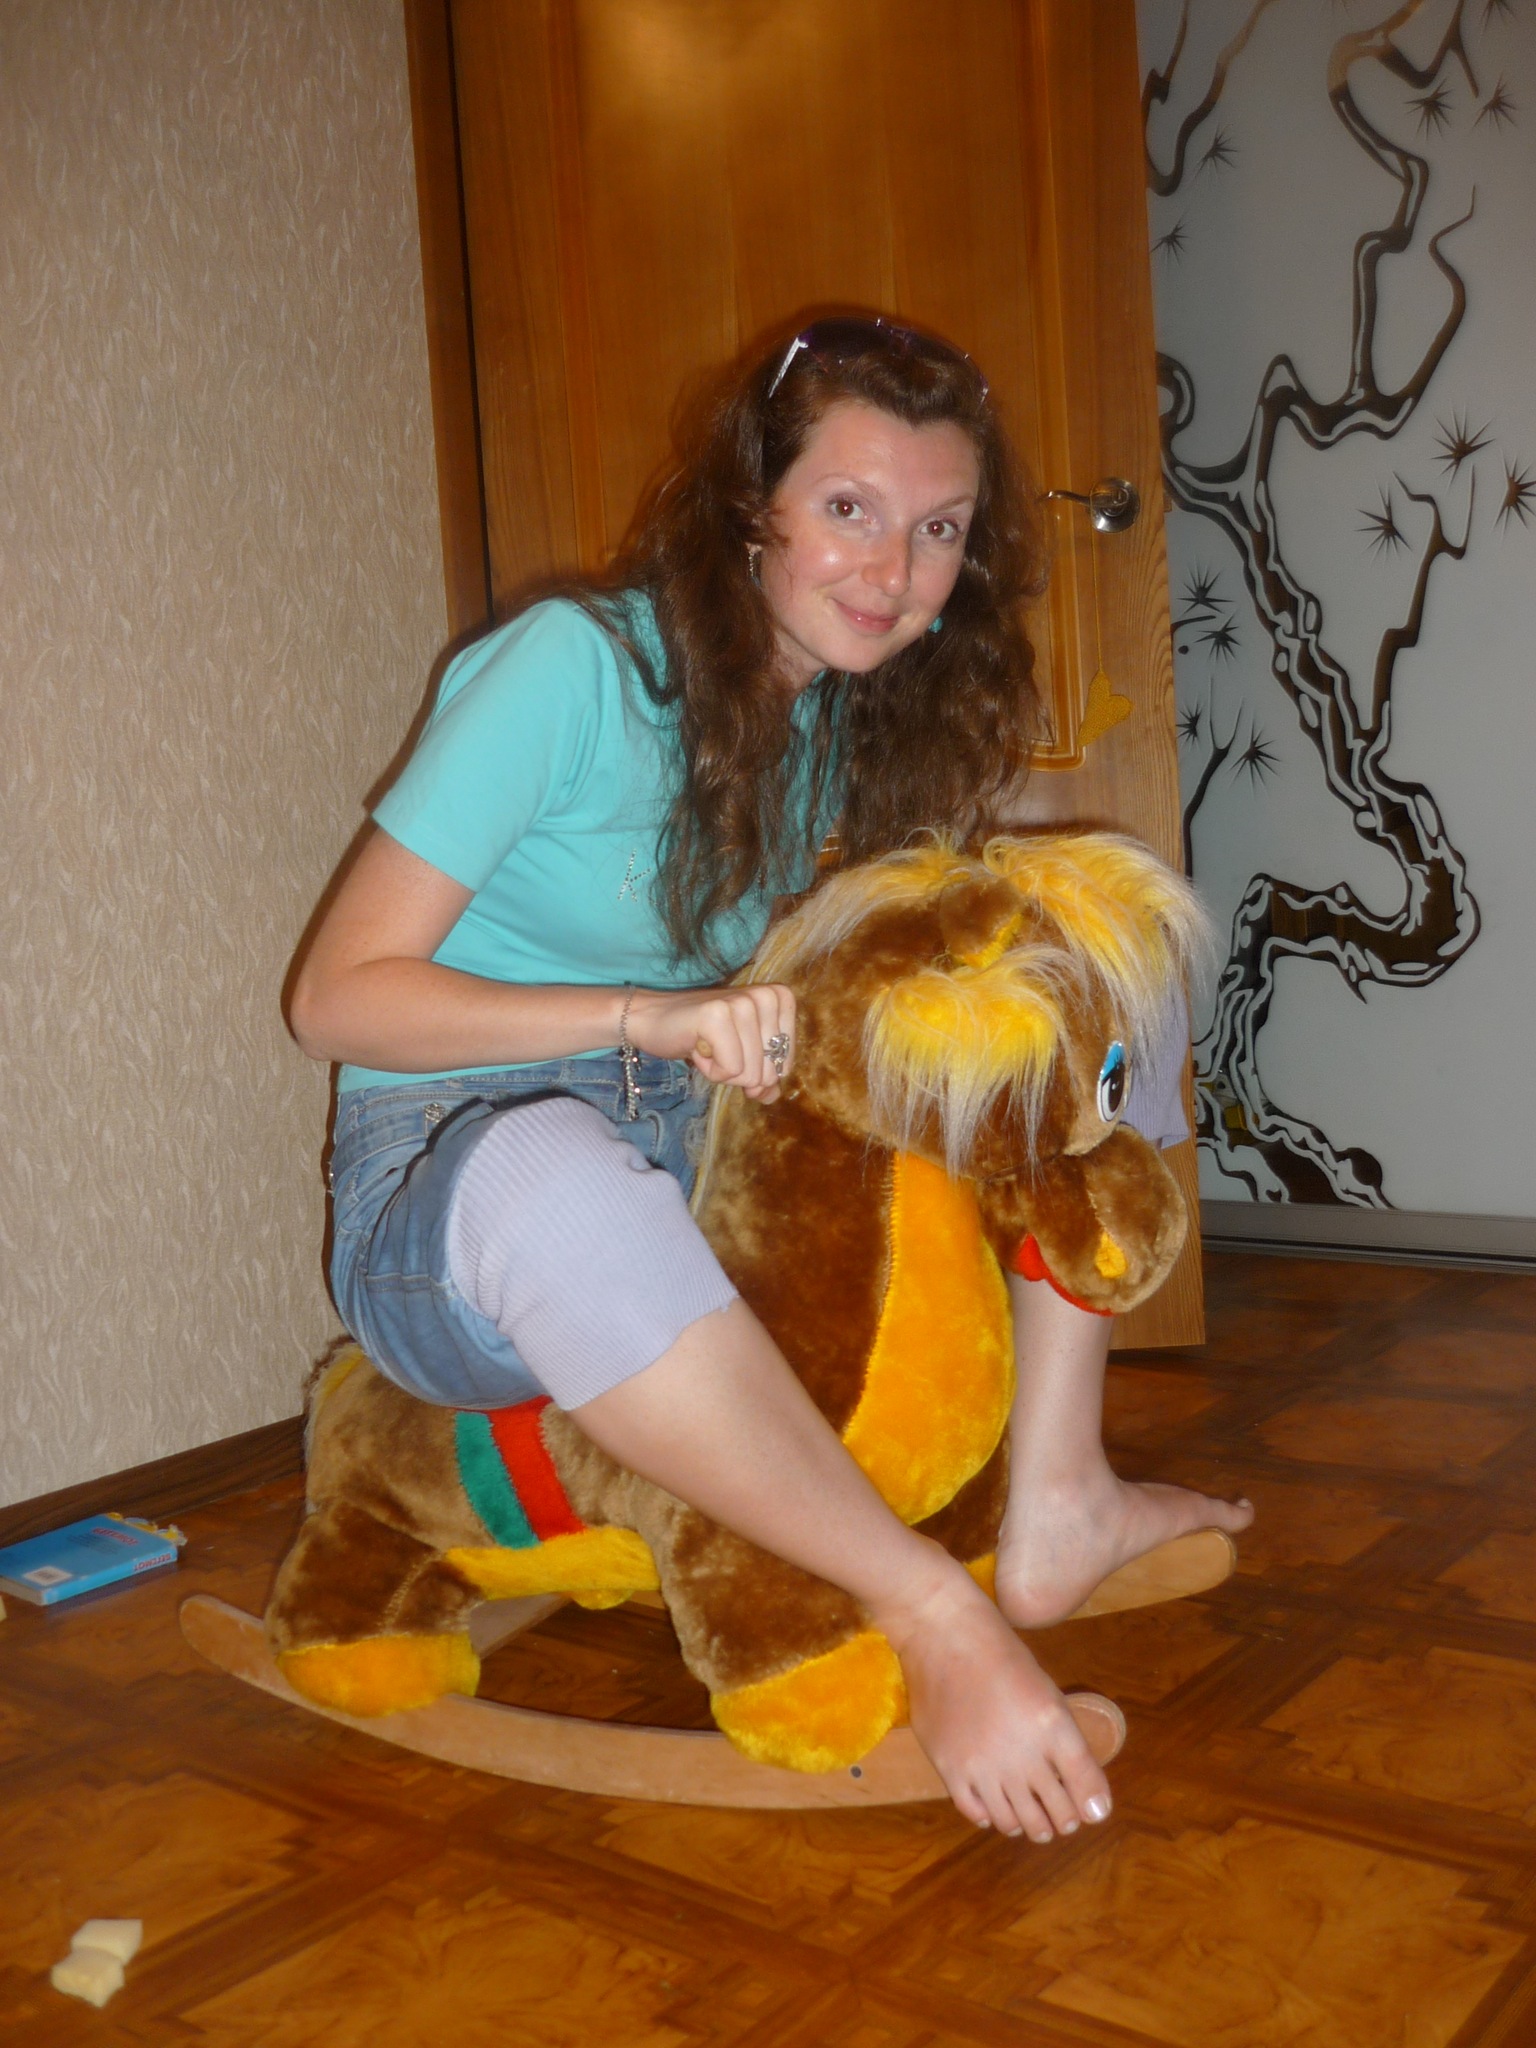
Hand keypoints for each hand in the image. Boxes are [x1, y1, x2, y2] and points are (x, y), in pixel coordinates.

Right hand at [626, 983, 795, 1100]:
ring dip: (722, 1071)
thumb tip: (772, 1096)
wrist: (653, 1020)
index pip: (785, 1063)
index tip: (733, 1047)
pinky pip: (730, 1070)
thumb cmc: (701, 1037)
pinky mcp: (717, 1015)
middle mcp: (765, 996)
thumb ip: (762, 1076)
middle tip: (716, 1048)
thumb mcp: (740, 1055)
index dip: (756, 1070)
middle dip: (738, 1073)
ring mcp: (741, 1003)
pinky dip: (710, 1071)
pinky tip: (697, 1048)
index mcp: (779, 998)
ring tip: (706, 1046)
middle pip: (768, 1071)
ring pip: (749, 1074)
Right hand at [876, 1557, 1112, 1838]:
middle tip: (1060, 1818)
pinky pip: (977, 1813)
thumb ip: (1067, 1745)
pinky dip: (991, 1817)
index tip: (1090, 1812)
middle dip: (1063, 1821)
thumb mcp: (1047, 1693)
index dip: (1092, 1808)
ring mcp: (984, 1766)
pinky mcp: (951, 1769)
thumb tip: (1086, 1797)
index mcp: (1054, 1727)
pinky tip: (995, 1808)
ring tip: (1030, 1820)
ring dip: (1029, 1826)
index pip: (1086, 1791)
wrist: (944, 1635)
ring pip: (1016, 1822)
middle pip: (1055, 1814)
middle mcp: (1023, 1754)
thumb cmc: (1001, 1656)